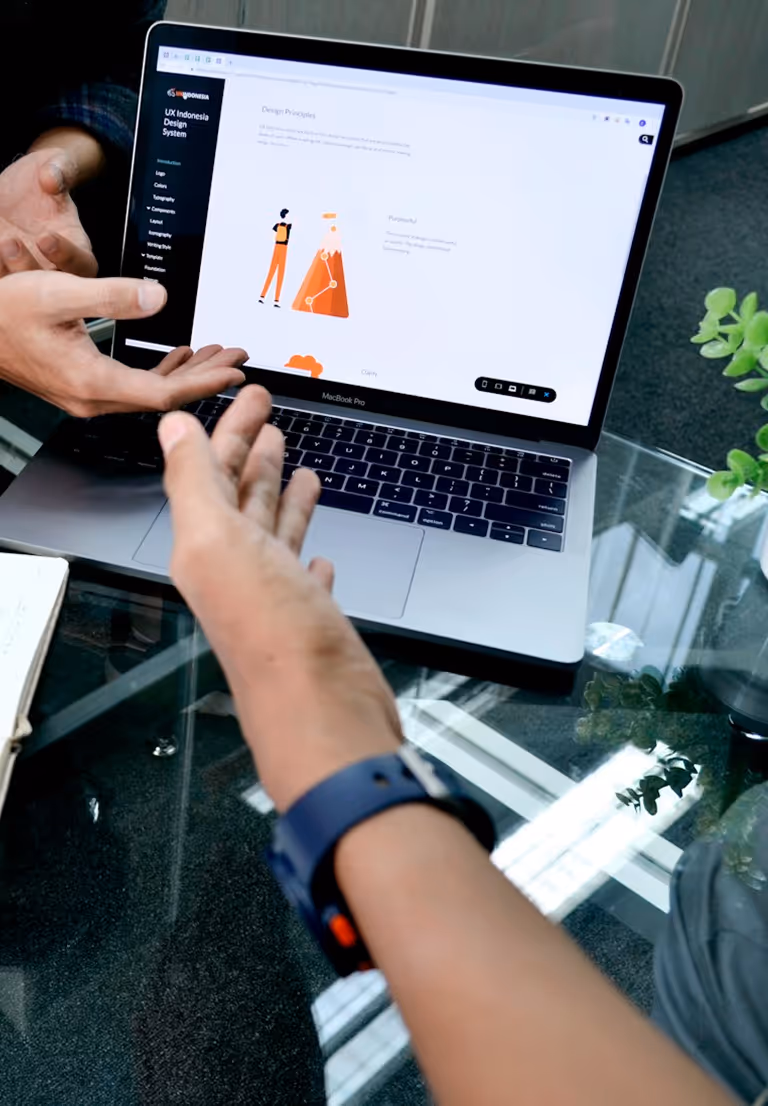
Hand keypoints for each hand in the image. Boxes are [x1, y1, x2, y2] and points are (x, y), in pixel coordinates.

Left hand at [0, 146, 97, 276]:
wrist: (15, 190)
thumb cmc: (42, 179)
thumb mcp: (54, 163)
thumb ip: (59, 168)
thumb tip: (51, 178)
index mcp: (77, 248)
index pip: (83, 265)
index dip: (66, 256)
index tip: (45, 238)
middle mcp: (53, 268)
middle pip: (48, 286)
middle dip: (26, 267)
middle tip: (9, 243)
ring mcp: (26, 273)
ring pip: (17, 288)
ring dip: (2, 271)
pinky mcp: (3, 273)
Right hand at [0, 271, 246, 415]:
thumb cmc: (4, 314)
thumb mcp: (59, 292)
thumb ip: (113, 296)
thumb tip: (158, 297)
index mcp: (92, 381)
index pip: (163, 393)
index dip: (203, 383)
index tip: (234, 373)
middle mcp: (93, 398)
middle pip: (163, 395)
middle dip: (205, 376)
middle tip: (237, 358)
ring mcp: (88, 396)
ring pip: (151, 391)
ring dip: (186, 373)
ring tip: (216, 353)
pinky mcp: (83, 387)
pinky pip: (133, 386)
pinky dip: (161, 371)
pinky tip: (177, 356)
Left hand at [158, 386, 401, 810]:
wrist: (322, 711)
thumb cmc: (275, 637)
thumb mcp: (219, 543)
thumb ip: (193, 483)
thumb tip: (171, 431)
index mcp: (208, 546)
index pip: (214, 471)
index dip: (229, 428)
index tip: (250, 393)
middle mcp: (236, 568)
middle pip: (242, 496)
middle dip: (253, 450)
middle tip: (268, 412)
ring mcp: (274, 595)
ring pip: (273, 531)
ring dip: (281, 494)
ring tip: (296, 463)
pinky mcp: (308, 619)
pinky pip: (303, 574)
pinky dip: (308, 552)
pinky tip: (318, 549)